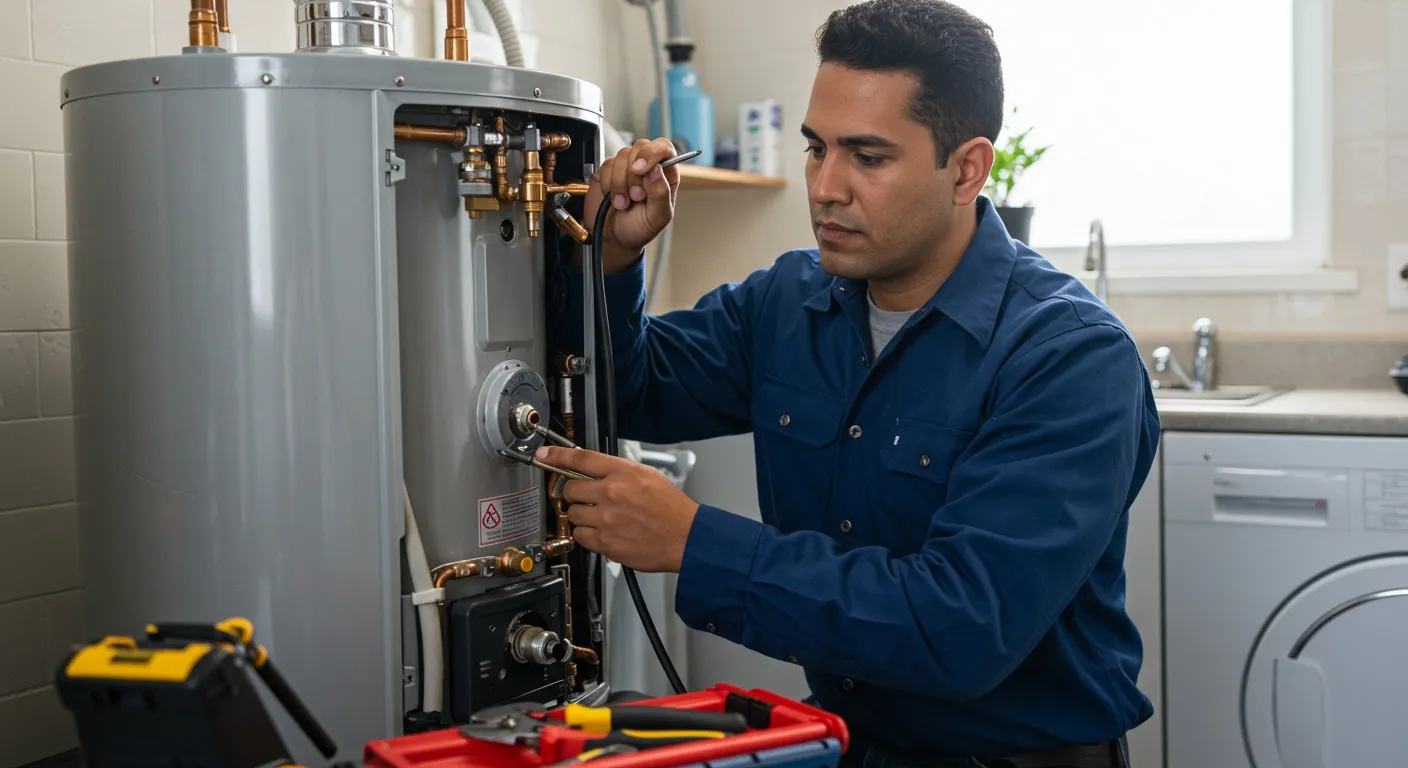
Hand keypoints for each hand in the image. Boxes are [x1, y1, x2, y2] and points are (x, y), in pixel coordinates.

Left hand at [539, 445, 698, 572]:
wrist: (685, 537)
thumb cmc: (671, 508)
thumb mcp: (647, 476)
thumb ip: (618, 472)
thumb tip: (594, 470)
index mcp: (622, 473)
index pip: (580, 459)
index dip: (557, 456)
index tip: (544, 455)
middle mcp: (611, 493)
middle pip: (570, 488)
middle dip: (575, 494)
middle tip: (586, 498)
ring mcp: (606, 519)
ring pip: (573, 514)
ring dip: (582, 516)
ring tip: (601, 518)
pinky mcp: (605, 542)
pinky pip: (580, 536)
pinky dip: (587, 535)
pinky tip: (603, 532)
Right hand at [583, 138, 681, 274]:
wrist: (615, 238)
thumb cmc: (640, 228)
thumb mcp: (657, 217)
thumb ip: (661, 193)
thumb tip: (656, 169)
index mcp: (665, 175)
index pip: (664, 148)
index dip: (652, 153)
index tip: (641, 169)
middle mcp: (647, 167)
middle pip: (641, 148)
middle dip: (634, 174)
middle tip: (635, 196)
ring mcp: (627, 167)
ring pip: (621, 156)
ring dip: (620, 183)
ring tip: (624, 203)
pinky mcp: (608, 171)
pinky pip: (606, 165)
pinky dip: (608, 183)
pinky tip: (613, 197)